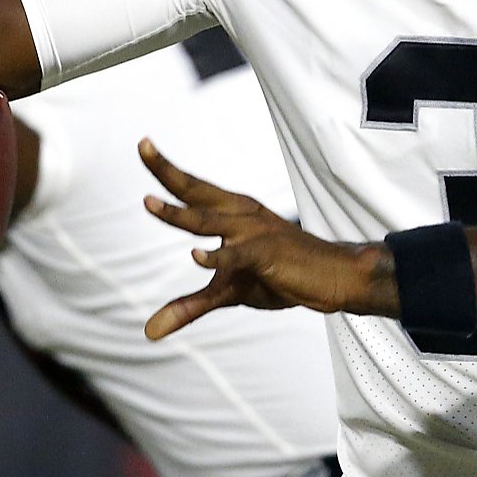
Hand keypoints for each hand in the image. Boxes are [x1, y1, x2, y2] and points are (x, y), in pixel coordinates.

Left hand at [138, 138, 376, 338]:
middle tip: (143, 146)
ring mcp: (253, 233)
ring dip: (178, 214)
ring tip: (149, 203)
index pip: (193, 188)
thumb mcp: (227, 291)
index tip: (144, 145)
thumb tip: (149, 332)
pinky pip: (238, 256)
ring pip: (208, 221)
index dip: (167, 169)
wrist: (333, 277)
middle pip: (196, 190)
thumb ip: (187, 307)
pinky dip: (217, 257)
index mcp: (231, 213)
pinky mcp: (267, 255)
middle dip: (167, 171)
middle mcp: (240, 215)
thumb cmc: (280, 276)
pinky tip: (195, 255)